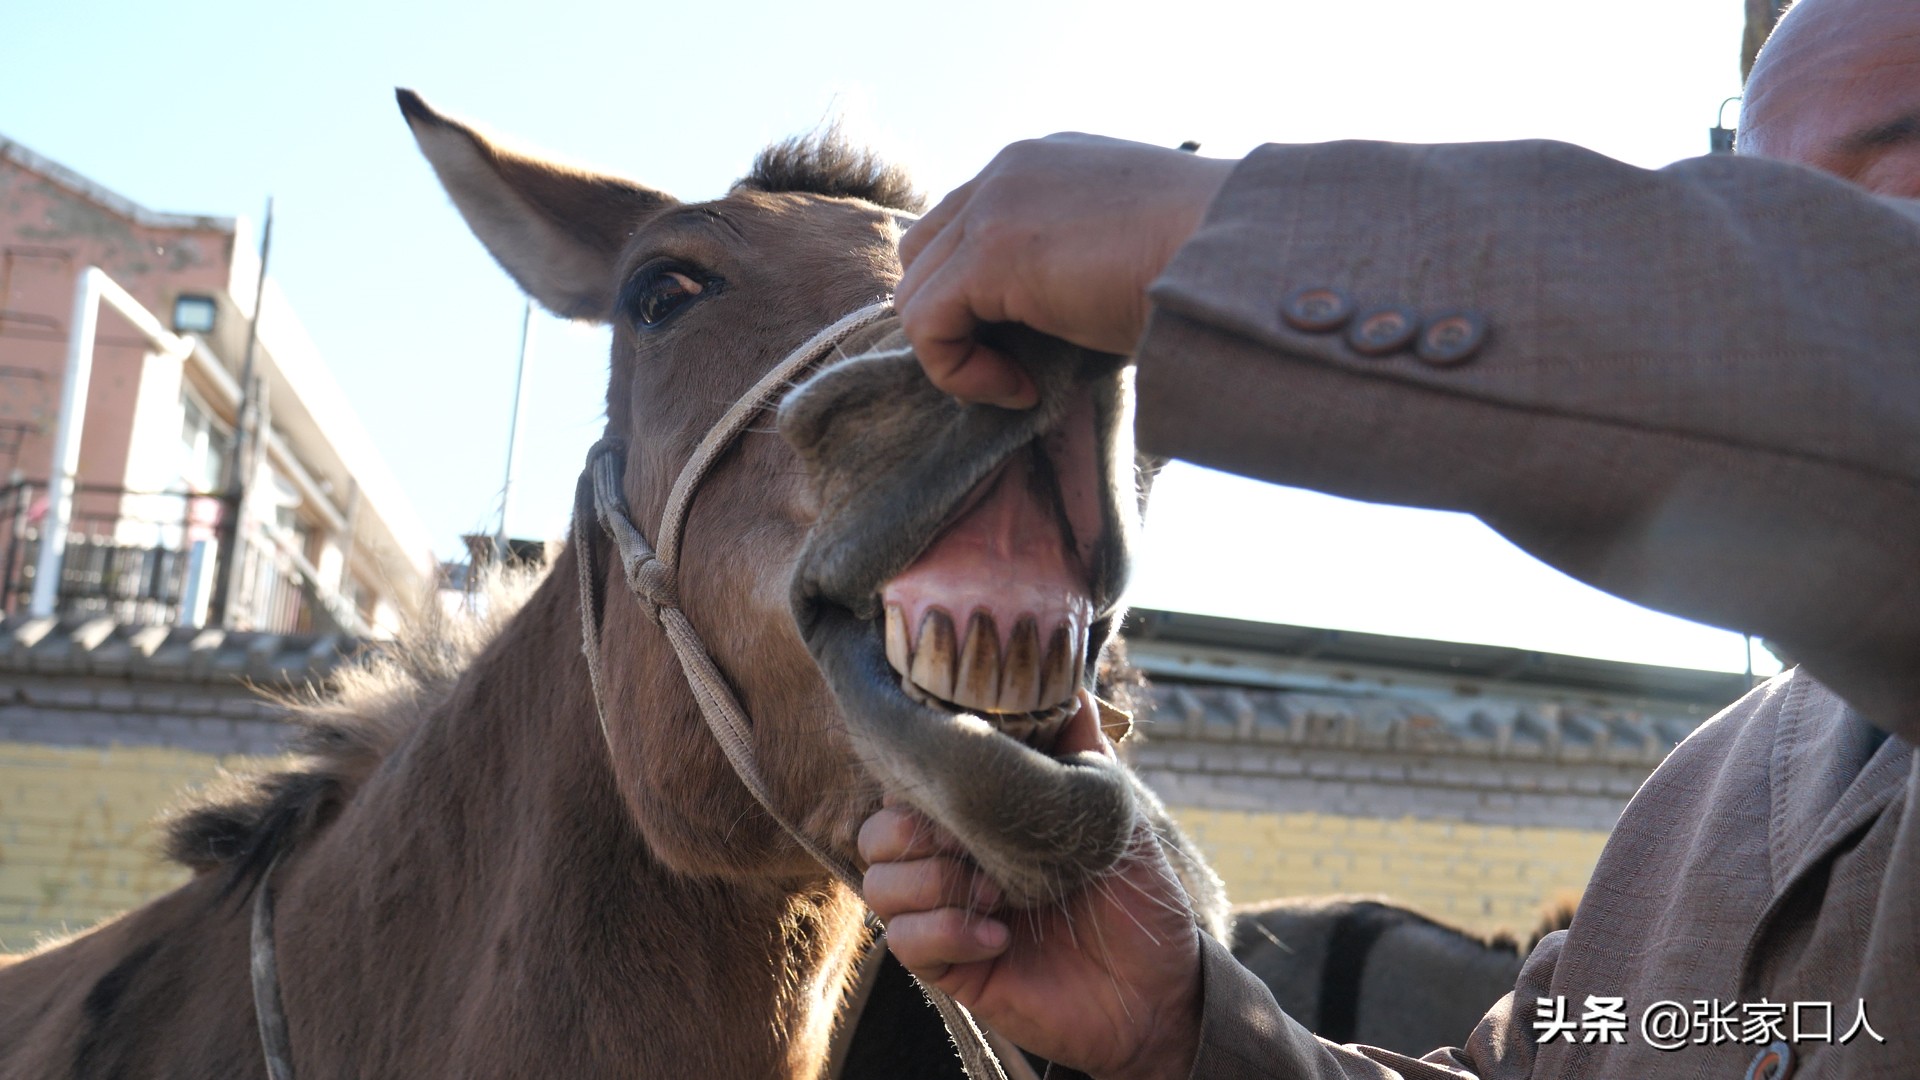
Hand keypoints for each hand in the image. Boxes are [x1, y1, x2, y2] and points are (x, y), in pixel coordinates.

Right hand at [859, 692, 1203, 1079]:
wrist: (1161, 987)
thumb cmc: (1136, 896)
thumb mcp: (1111, 809)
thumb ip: (1080, 748)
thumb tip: (1073, 679)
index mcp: (980, 821)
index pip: (910, 787)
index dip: (918, 776)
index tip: (953, 772)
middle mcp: (953, 865)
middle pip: (875, 832)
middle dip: (912, 829)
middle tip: (968, 838)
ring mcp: (948, 917)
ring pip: (879, 884)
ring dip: (931, 882)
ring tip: (994, 891)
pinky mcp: (952, 968)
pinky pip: (903, 942)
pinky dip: (945, 931)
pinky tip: (1000, 936)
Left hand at [896, 134, 1234, 407]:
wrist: (1239, 259)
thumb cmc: (1206, 274)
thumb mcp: (1124, 254)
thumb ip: (1068, 267)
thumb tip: (1040, 327)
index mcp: (1043, 163)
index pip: (964, 225)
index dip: (976, 297)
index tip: (1033, 345)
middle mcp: (1010, 168)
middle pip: (925, 252)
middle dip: (954, 319)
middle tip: (1015, 368)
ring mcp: (995, 202)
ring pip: (916, 291)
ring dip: (957, 352)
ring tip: (1022, 384)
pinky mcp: (990, 251)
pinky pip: (926, 323)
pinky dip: (958, 371)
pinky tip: (1020, 390)